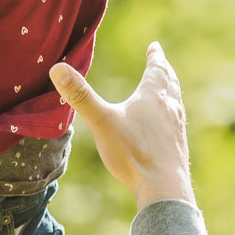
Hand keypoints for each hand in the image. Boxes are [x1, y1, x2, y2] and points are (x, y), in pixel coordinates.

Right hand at [48, 43, 193, 210]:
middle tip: (162, 64)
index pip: (157, 69)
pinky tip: (166, 128)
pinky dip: (171, 116)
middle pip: (169, 83)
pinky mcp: (178, 147)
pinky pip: (176, 124)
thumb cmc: (132, 153)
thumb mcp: (101, 121)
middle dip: (164, 72)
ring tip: (167, 91)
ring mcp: (176, 129)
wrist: (164, 188)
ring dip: (170, 93)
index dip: (155, 57)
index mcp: (153, 96)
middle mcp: (169, 108)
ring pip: (175, 103)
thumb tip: (57, 68)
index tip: (155, 47)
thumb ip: (80, 96)